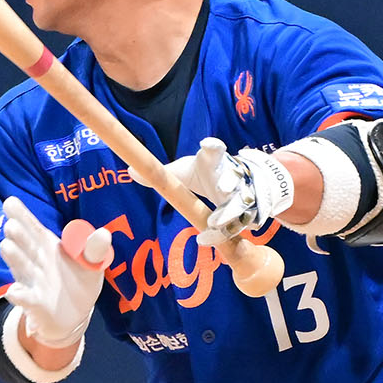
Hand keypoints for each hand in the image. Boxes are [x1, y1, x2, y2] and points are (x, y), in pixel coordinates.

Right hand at [0, 196, 113, 349]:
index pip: (34, 227)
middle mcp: (35, 260)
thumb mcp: (91, 264)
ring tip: (7, 247)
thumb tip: (103, 233)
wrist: (72, 316)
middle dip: (17, 234)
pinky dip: (18, 295)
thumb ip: (94, 249)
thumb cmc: (78, 282)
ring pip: (20, 266)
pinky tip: (14, 292)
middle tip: (11, 225)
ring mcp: (31, 281)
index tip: (10, 202)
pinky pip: (24, 297)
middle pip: (24, 244)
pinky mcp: (33, 303)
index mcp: (48, 246)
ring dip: (14, 257)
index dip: (21, 214)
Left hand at [152, 137, 293, 247]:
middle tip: (212, 201)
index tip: (206, 144)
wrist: (238, 178)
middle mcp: (235, 175)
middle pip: (235, 180)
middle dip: (228, 187)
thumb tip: (130, 171)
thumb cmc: (207, 173)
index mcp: (216, 161)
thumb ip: (163, 174)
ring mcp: (246, 193)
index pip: (216, 150)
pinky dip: (229, 232)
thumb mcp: (186, 171)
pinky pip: (243, 224)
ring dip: (230, 216)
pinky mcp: (252, 211)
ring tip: (213, 224)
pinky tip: (212, 238)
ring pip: (243, 206)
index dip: (213, 146)